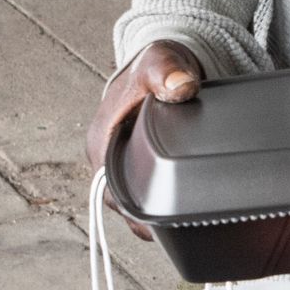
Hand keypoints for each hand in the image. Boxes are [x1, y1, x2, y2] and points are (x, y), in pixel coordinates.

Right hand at [87, 41, 203, 236]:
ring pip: (136, 204)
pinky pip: (148, 197)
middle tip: (180, 229)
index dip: (132, 210)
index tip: (157, 222)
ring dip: (155, 216)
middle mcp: (109, 158)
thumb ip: (168, 70)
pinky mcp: (141, 168)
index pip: (109, 190)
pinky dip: (162, 207)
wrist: (167, 65)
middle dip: (146, 219)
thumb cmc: (157, 66)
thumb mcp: (161, 60)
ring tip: (185, 228)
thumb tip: (181, 86)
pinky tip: (186, 215)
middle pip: (123, 204)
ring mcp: (125, 166)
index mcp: (104, 139)